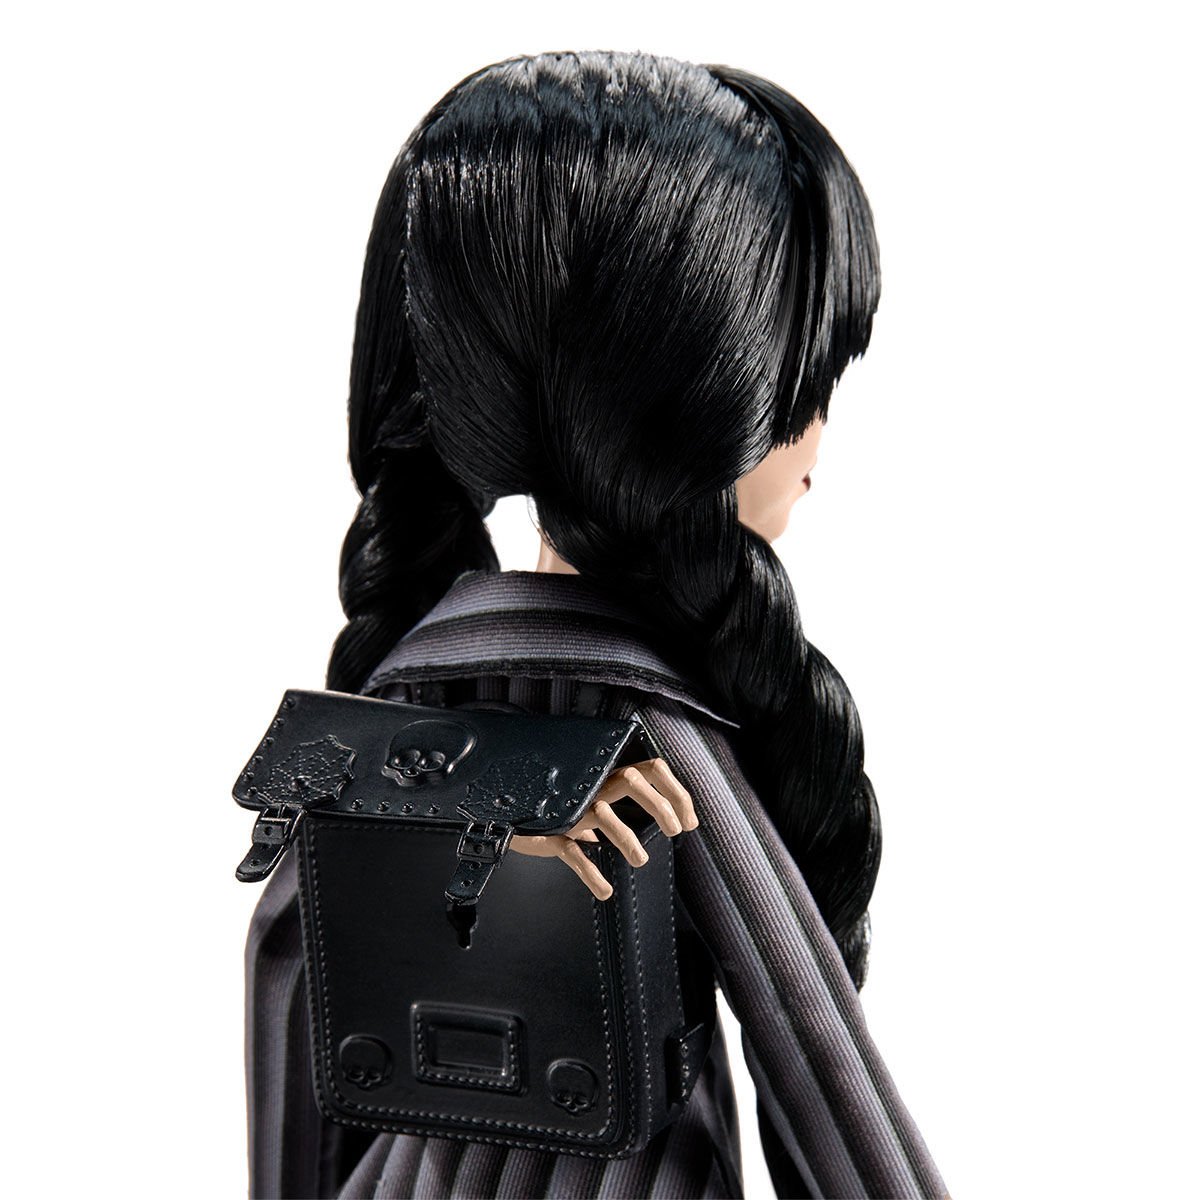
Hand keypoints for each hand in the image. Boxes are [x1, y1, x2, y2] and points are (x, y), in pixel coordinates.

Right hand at [508, 757, 697, 900]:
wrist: (509, 814)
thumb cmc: (559, 809)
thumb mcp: (594, 801)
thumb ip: (621, 806)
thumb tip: (661, 821)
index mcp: (606, 777)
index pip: (650, 769)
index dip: (675, 791)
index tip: (689, 820)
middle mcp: (590, 787)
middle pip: (631, 779)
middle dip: (660, 804)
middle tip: (676, 830)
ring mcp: (570, 809)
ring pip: (602, 813)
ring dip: (627, 838)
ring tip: (641, 860)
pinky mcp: (551, 833)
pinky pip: (572, 852)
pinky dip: (590, 873)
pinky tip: (604, 889)